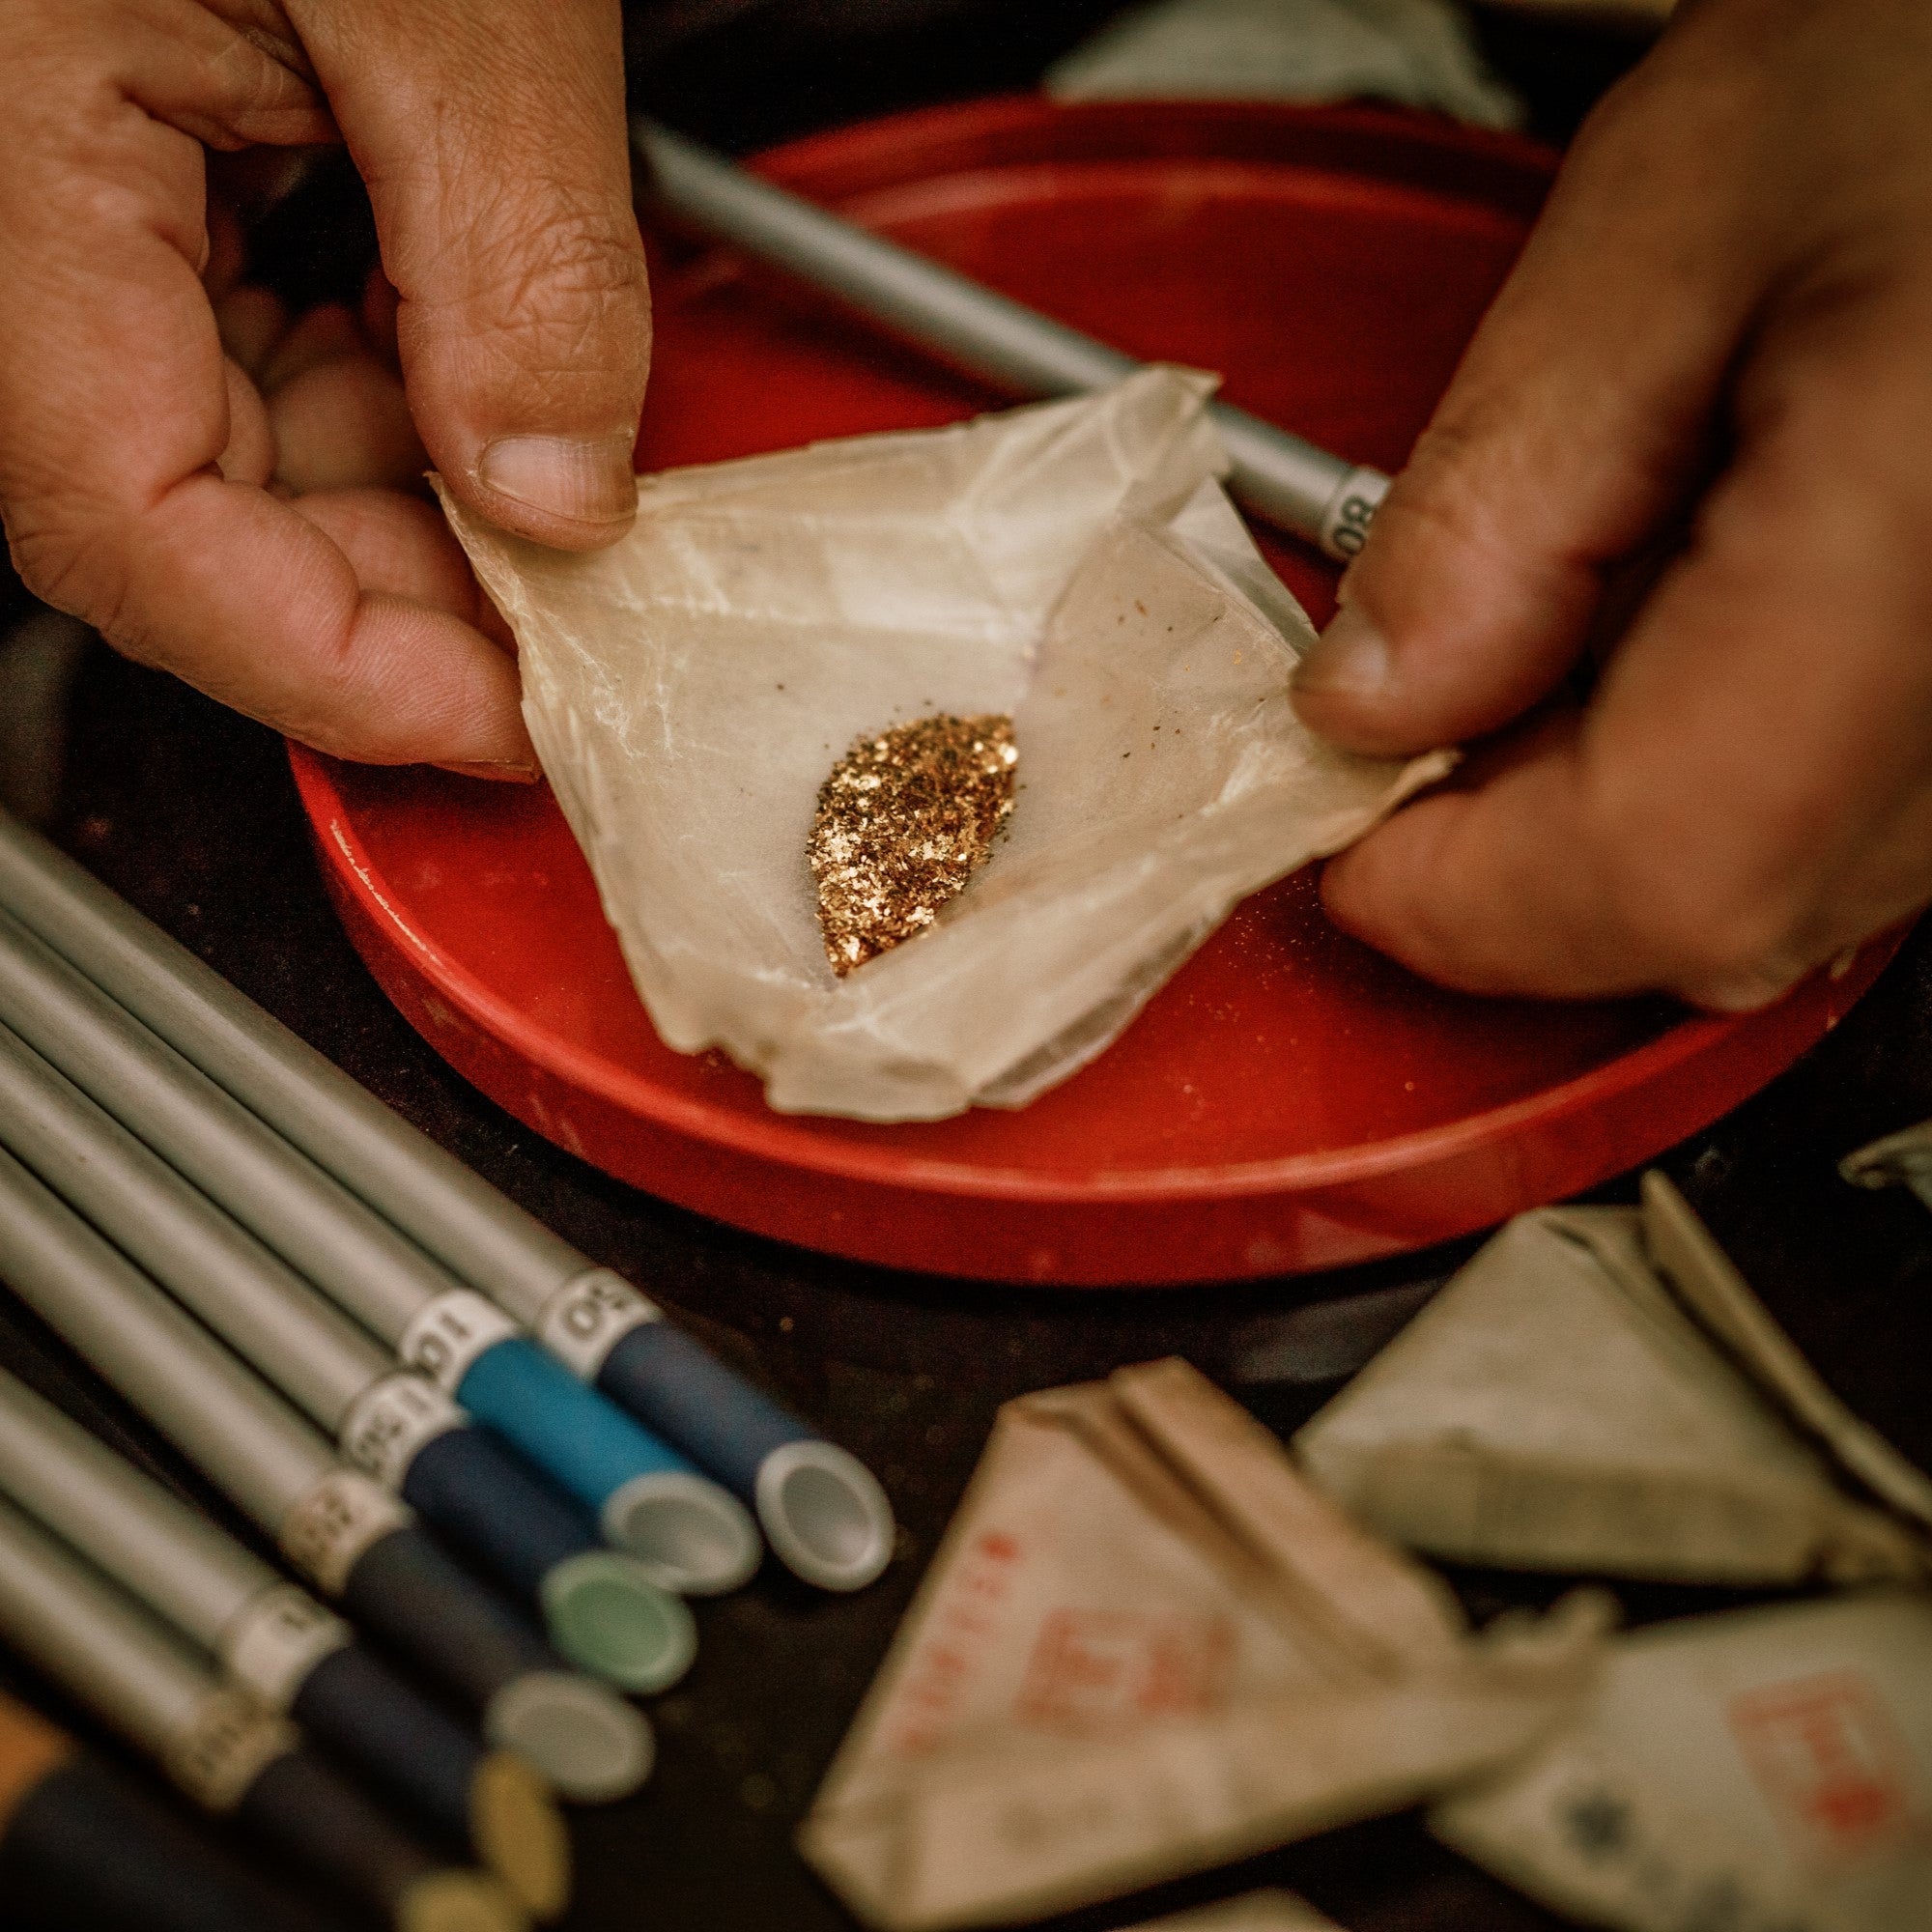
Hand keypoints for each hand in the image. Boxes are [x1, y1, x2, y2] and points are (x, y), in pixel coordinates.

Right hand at [0, 0, 649, 776]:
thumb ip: (517, 265)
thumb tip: (561, 498)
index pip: (124, 523)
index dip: (326, 665)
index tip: (503, 722)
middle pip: (171, 512)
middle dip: (388, 598)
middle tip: (562, 630)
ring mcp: (39, 192)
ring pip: (206, 446)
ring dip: (391, 506)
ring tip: (545, 510)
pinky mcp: (106, 164)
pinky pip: (225, 343)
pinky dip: (366, 397)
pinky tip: (466, 389)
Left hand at [1291, 0, 1931, 1008]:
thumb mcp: (1683, 216)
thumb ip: (1508, 490)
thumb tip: (1371, 700)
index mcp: (1919, 557)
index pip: (1661, 870)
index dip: (1465, 897)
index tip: (1343, 838)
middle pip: (1715, 911)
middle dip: (1514, 855)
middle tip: (1420, 713)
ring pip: (1782, 891)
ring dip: (1609, 816)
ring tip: (1557, 628)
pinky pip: (1847, 819)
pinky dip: (1710, 770)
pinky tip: (1671, 626)